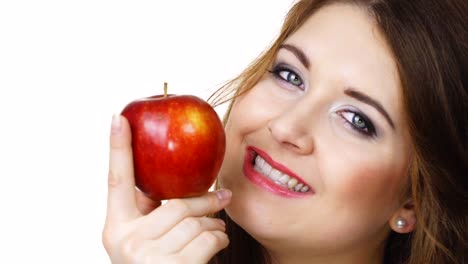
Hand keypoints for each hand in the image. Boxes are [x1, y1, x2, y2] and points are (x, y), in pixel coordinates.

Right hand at [102, 115, 230, 263]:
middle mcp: (126, 242)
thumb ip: (152, 215)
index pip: (115, 181)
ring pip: (195, 222)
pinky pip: (208, 240)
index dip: (118, 148)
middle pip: (175, 203)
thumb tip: (183, 183)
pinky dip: (220, 238)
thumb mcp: (144, 242)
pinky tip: (218, 241)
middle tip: (224, 199)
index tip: (118, 117)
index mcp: (115, 229)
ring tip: (217, 227)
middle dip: (205, 201)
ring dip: (214, 223)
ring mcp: (147, 258)